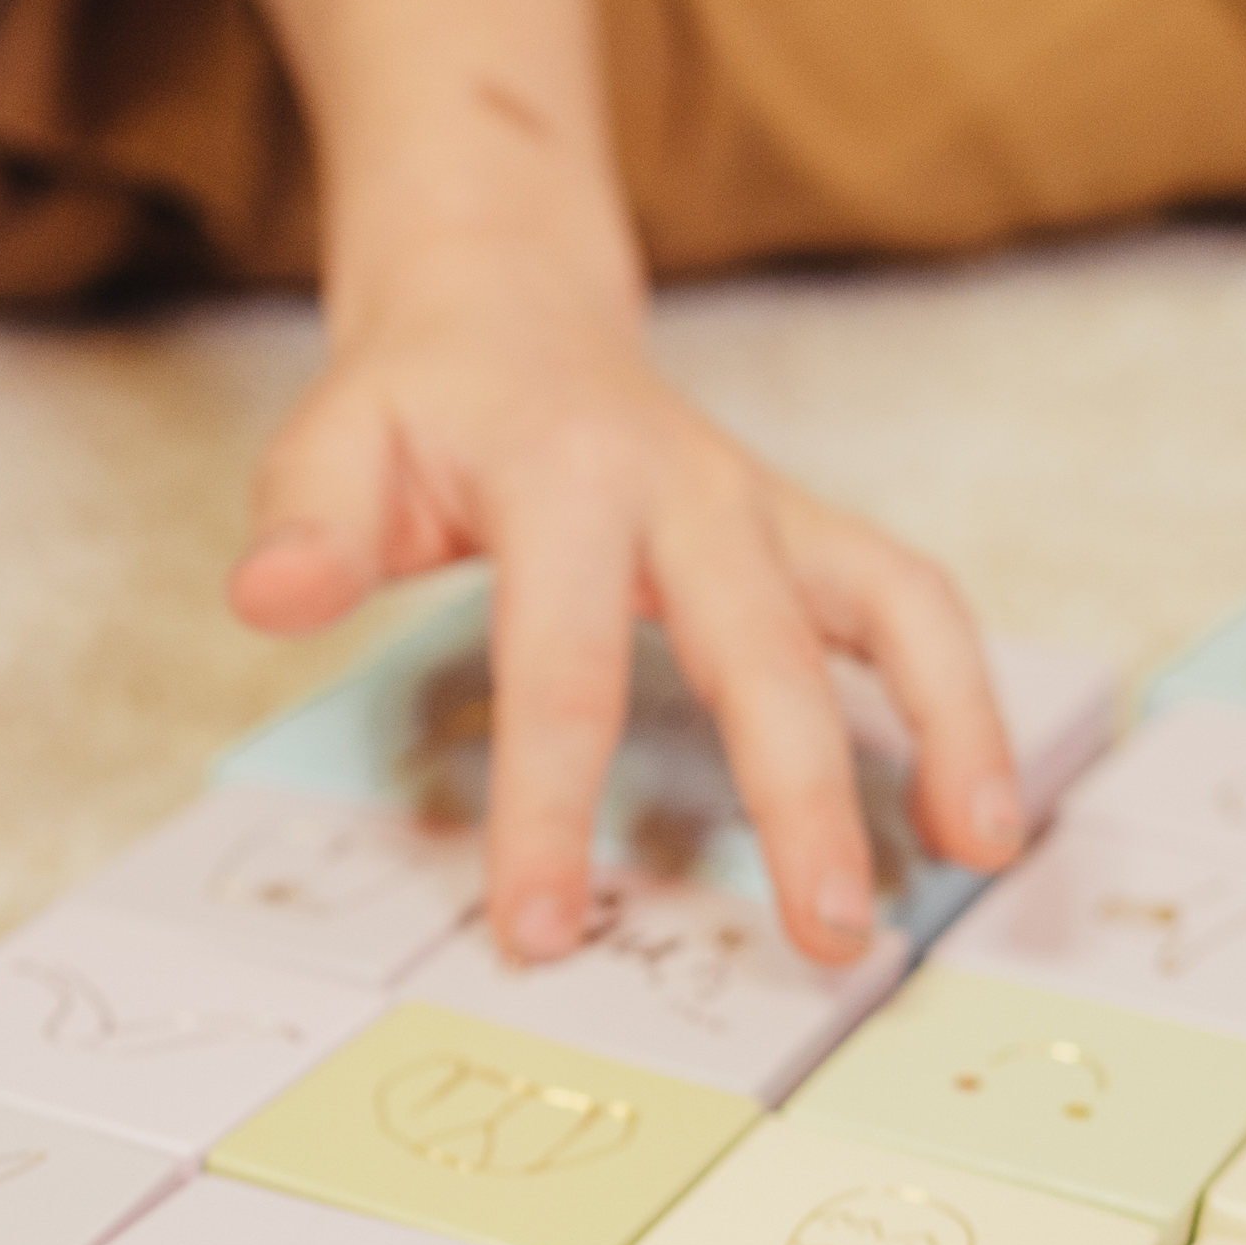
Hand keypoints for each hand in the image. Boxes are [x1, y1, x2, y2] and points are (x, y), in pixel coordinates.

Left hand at [227, 236, 1023, 966]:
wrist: (506, 311)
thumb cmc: (419, 409)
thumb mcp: (336, 444)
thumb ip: (308, 524)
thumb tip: (268, 599)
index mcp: (564, 478)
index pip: (563, 662)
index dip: (551, 806)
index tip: (540, 930)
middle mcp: (693, 491)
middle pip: (765, 650)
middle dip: (801, 796)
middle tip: (823, 933)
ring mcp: (767, 513)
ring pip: (893, 608)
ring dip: (951, 729)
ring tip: (977, 856)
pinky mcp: (809, 540)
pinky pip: (911, 612)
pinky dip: (961, 704)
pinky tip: (971, 815)